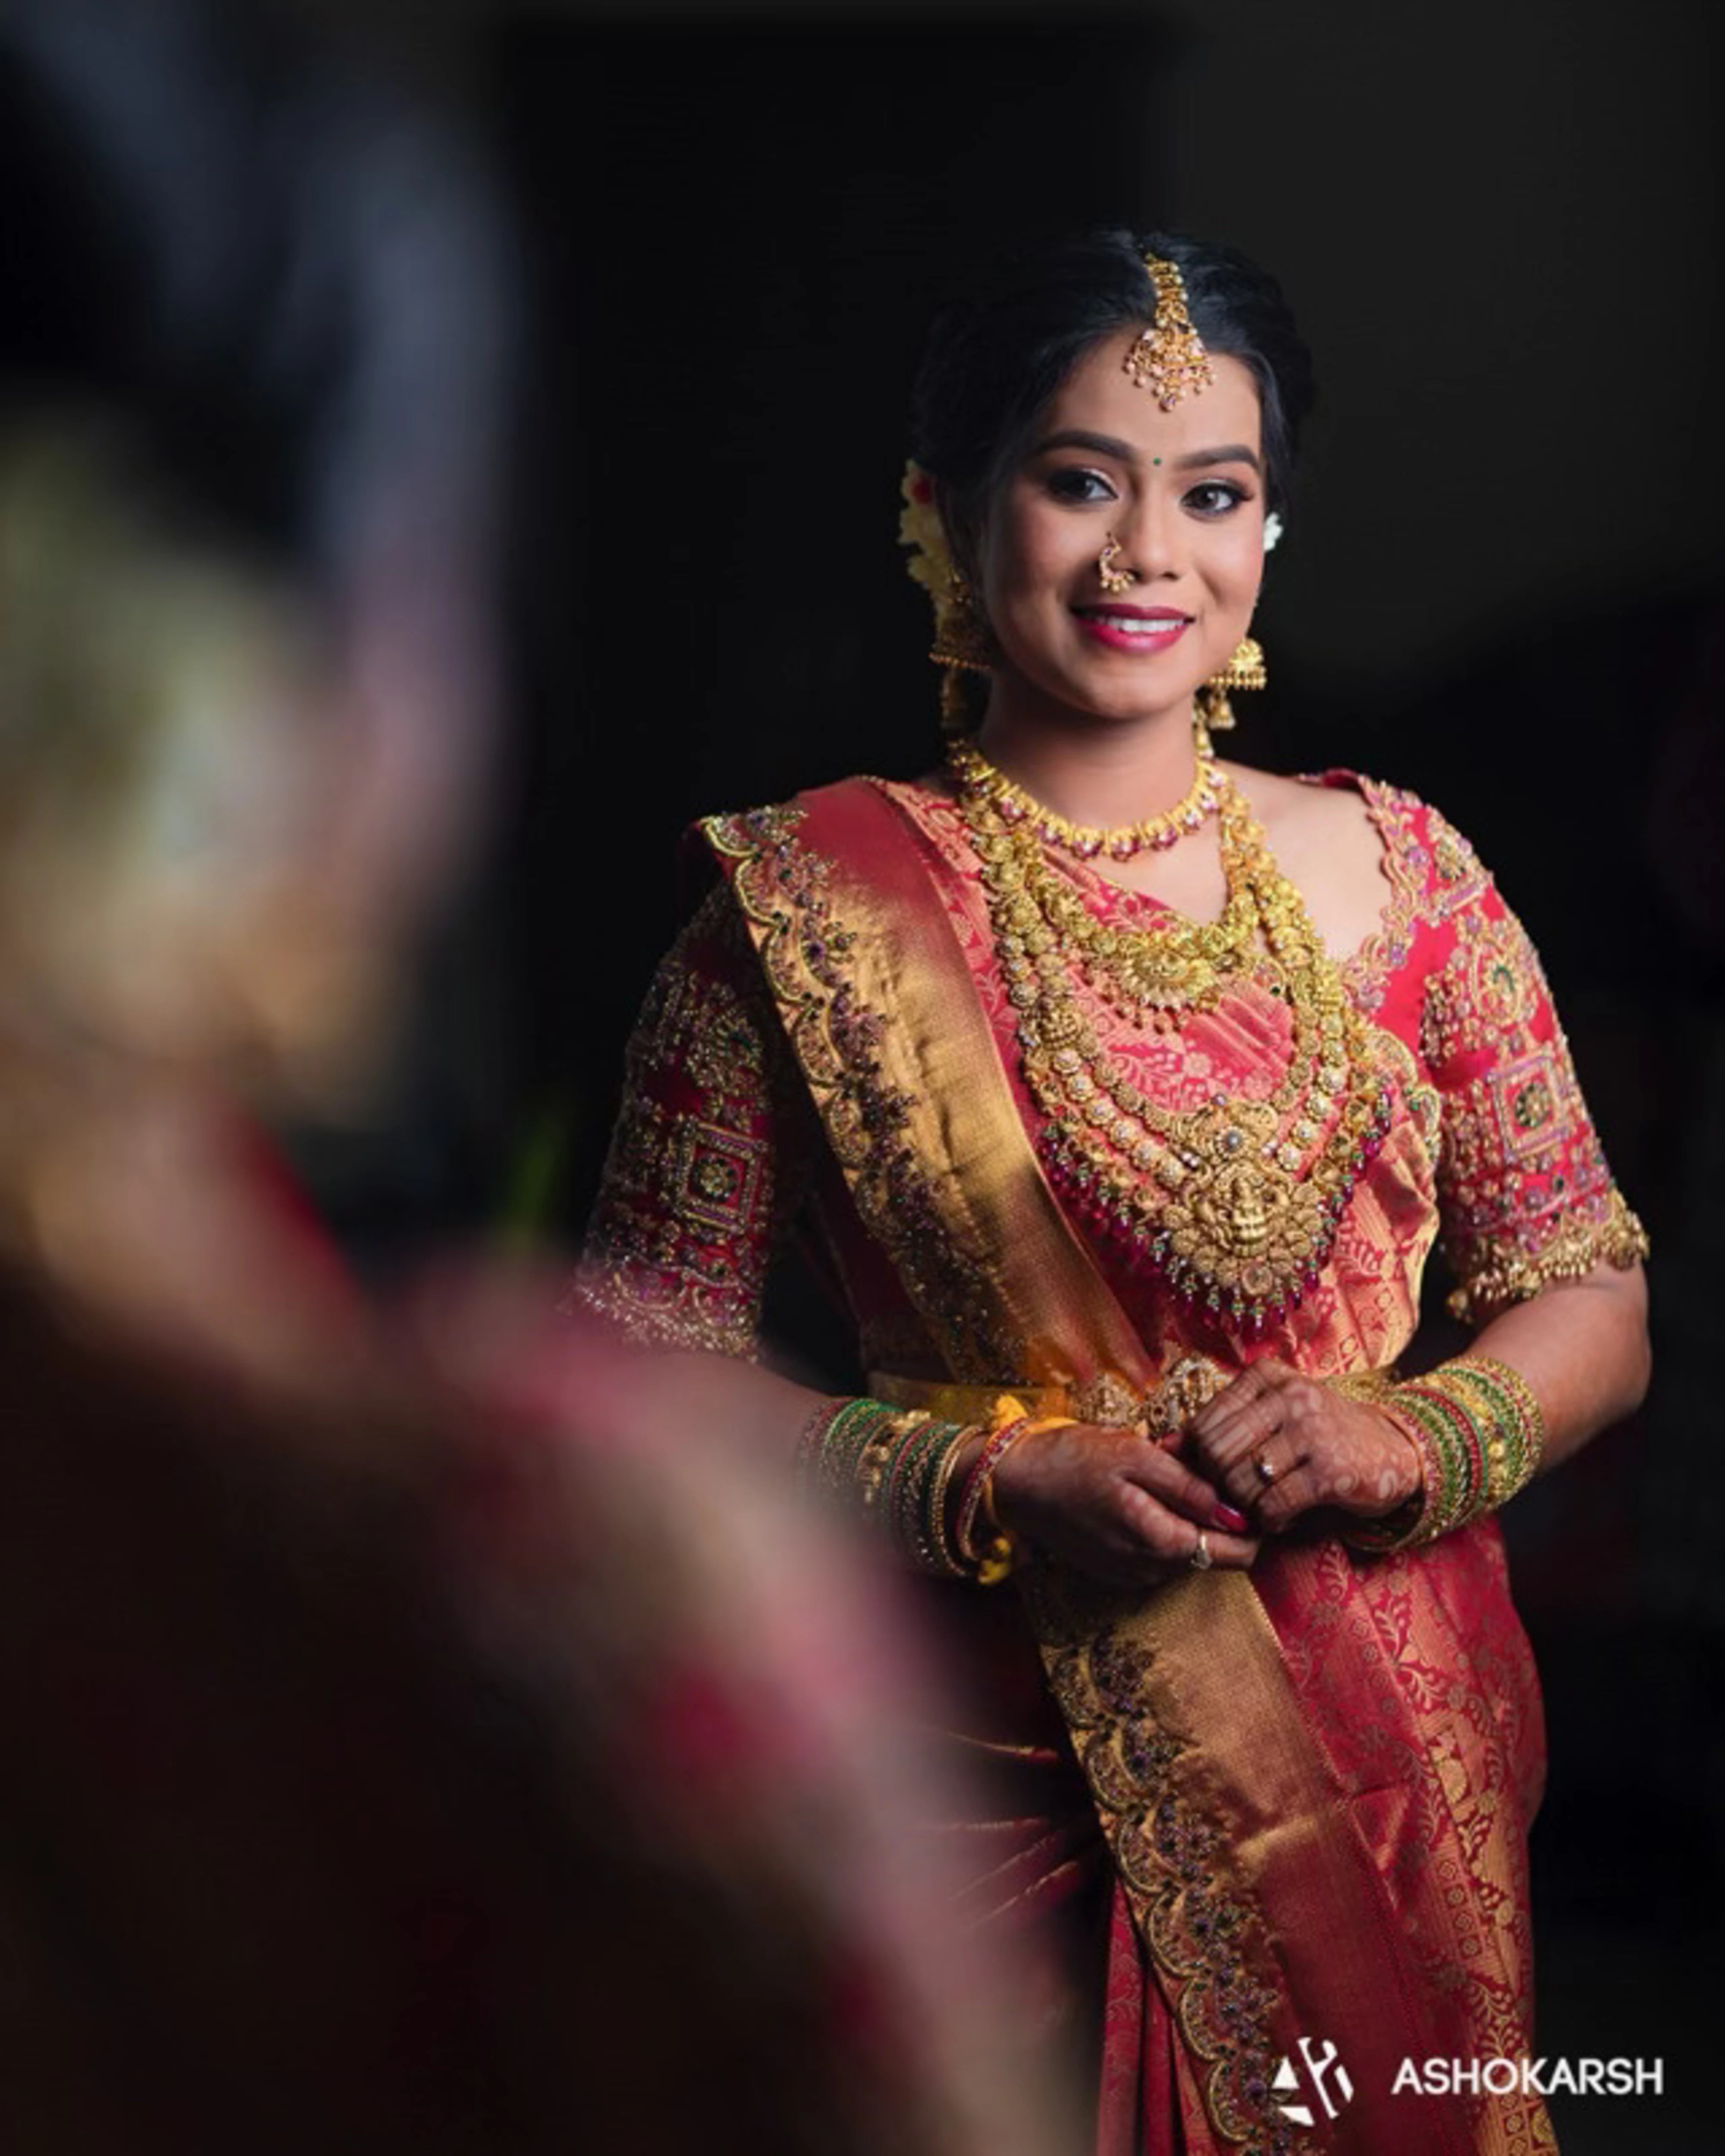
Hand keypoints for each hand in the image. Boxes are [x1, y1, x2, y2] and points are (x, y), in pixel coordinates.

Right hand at [989, 1421, 1259, 1591]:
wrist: (1016, 1483)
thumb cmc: (1074, 1460)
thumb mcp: (1136, 1457)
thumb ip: (1190, 1488)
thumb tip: (1239, 1513)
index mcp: (1163, 1542)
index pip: (1238, 1554)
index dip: (1256, 1526)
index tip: (1250, 1491)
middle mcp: (1152, 1570)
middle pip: (1215, 1552)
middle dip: (1215, 1514)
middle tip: (1194, 1470)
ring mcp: (1133, 1575)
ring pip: (1186, 1551)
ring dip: (1185, 1519)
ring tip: (1160, 1476)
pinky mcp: (1116, 1572)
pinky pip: (1158, 1554)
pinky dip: (1160, 1527)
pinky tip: (1138, 1495)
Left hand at [1185, 1361, 1422, 1534]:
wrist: (1396, 1452)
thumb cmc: (1320, 1436)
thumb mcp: (1269, 1420)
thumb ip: (1218, 1429)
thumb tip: (1161, 1446)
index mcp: (1267, 1376)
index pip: (1203, 1424)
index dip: (1201, 1461)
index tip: (1219, 1477)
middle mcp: (1288, 1395)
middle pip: (1216, 1454)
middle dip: (1219, 1487)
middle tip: (1237, 1499)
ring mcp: (1311, 1431)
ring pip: (1241, 1482)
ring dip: (1246, 1508)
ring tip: (1264, 1506)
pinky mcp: (1330, 1471)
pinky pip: (1273, 1506)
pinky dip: (1271, 1522)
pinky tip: (1285, 1518)